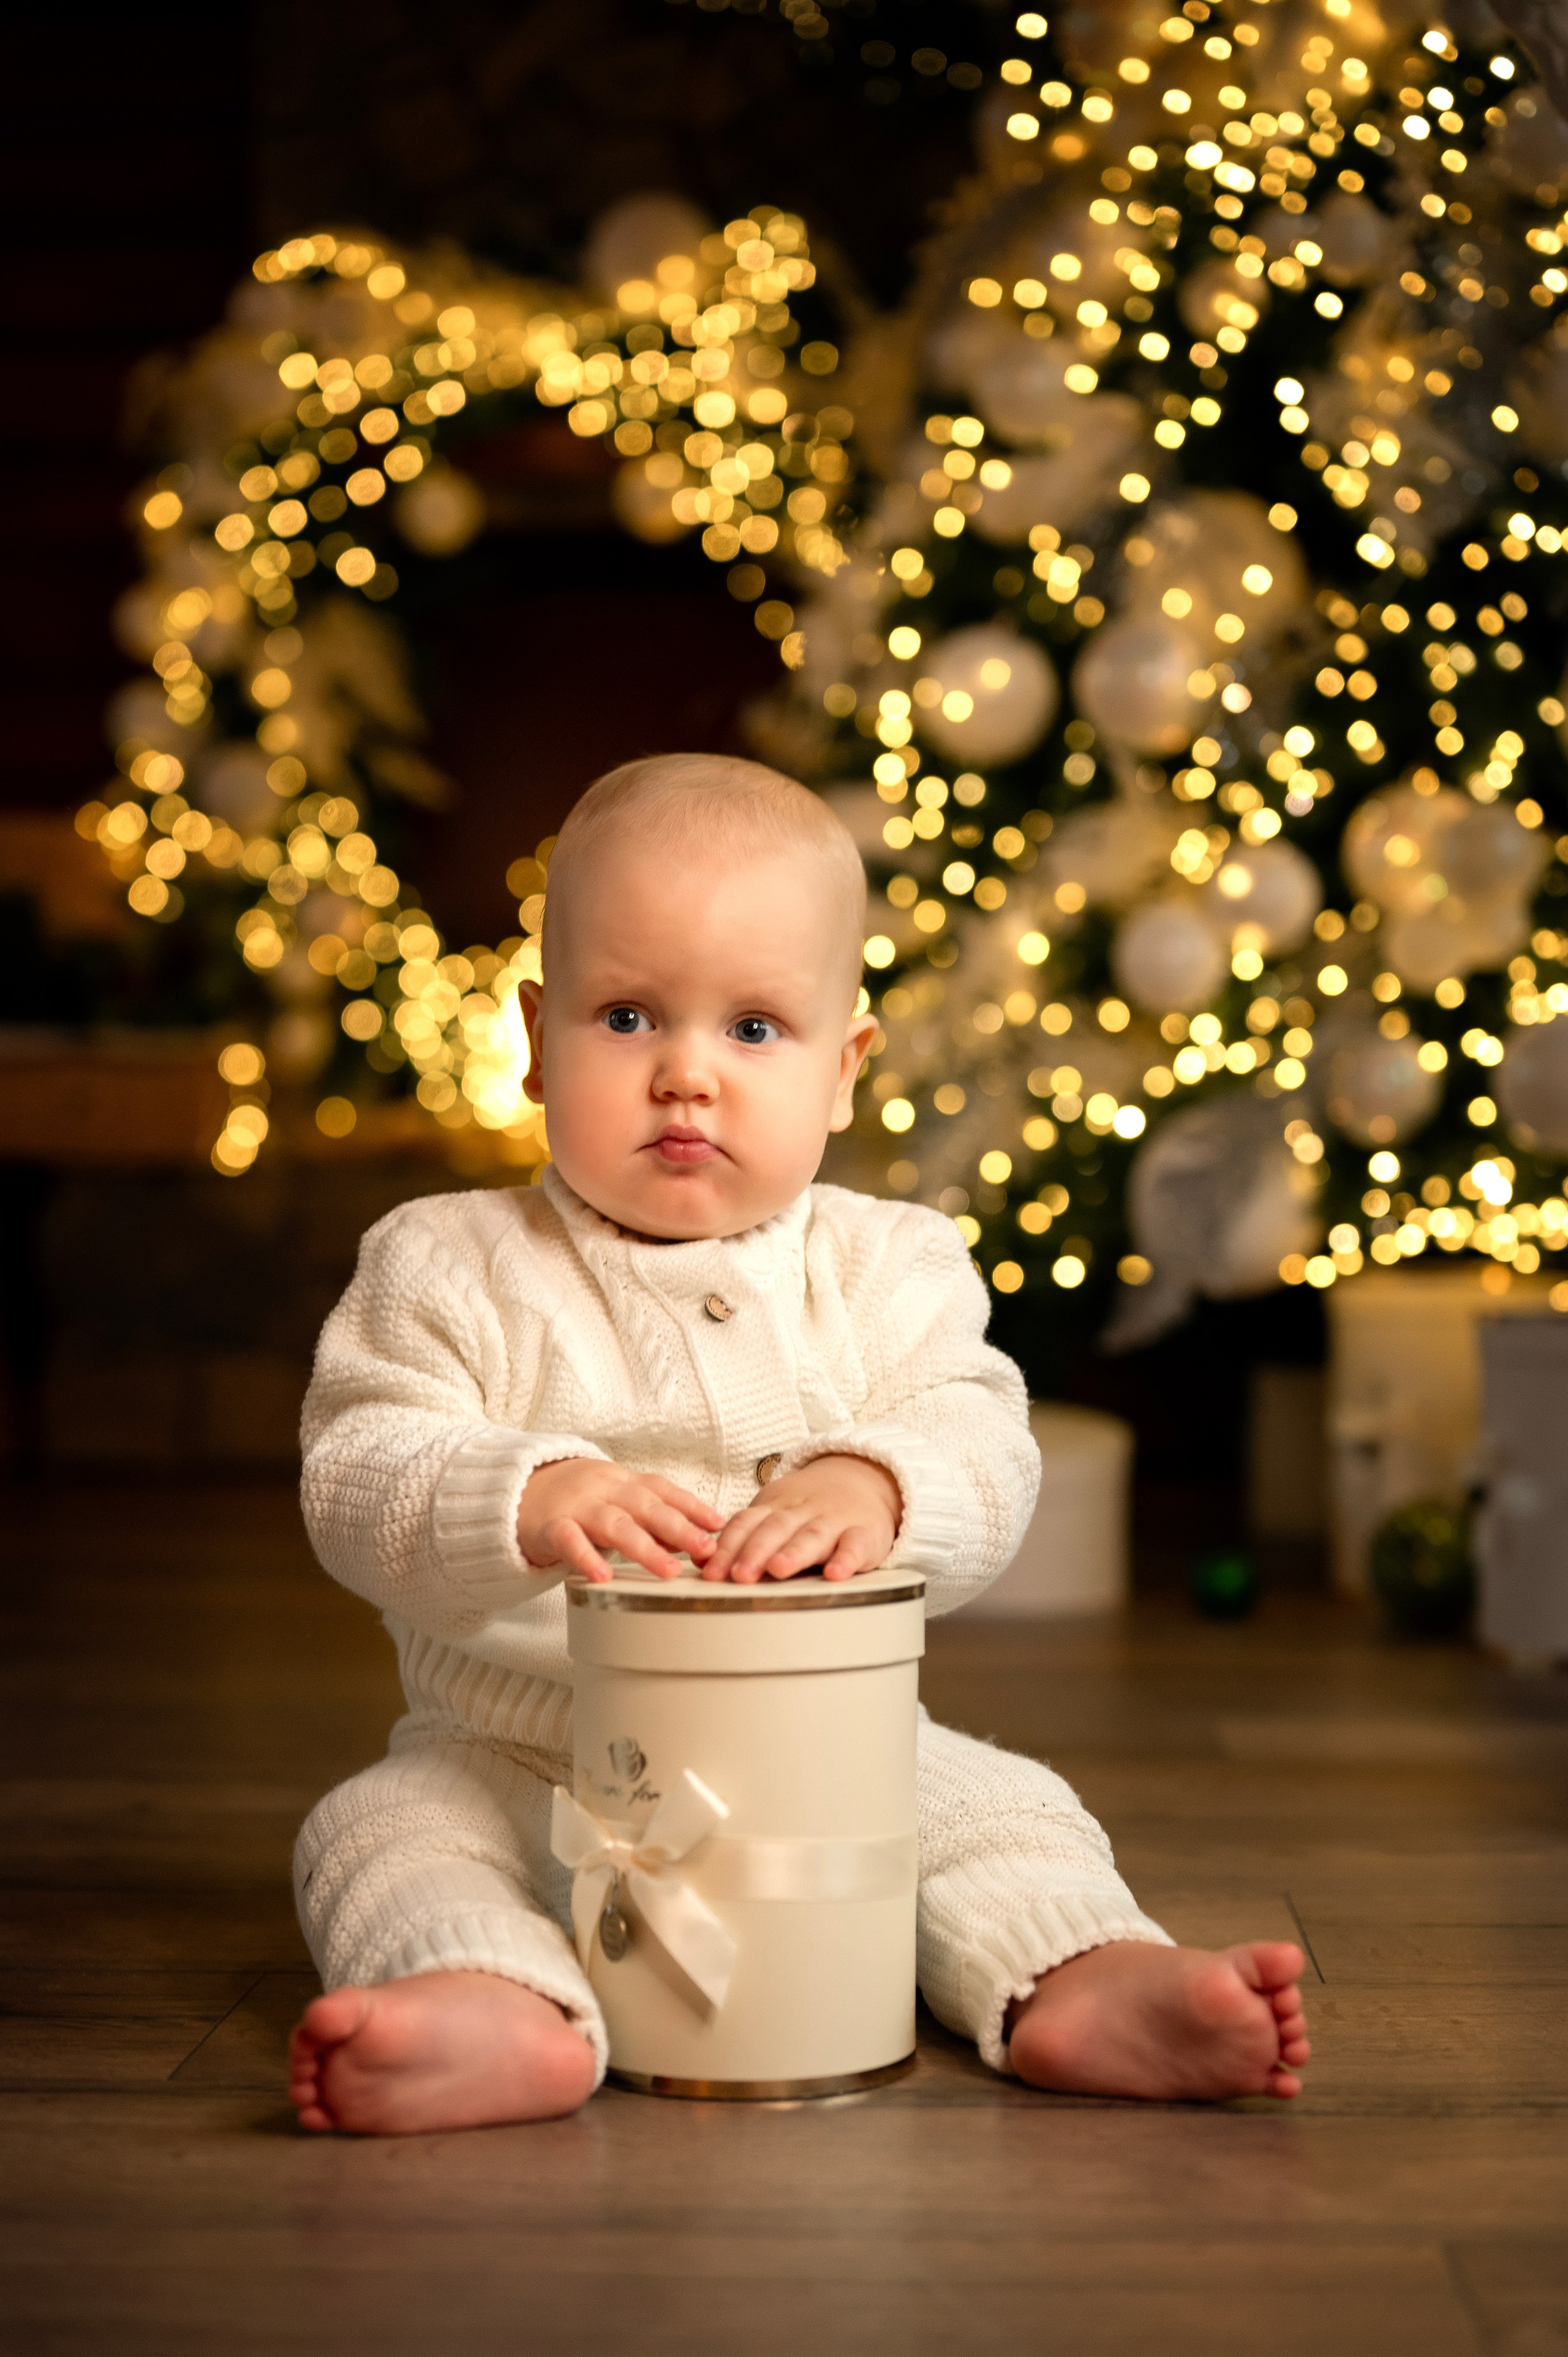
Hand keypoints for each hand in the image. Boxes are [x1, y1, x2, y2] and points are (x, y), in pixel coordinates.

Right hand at [518, 1459, 723, 1584]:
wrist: (516, 1489)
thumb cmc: (576, 1501)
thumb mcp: (614, 1500)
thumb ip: (650, 1517)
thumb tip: (694, 1538)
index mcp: (622, 1482)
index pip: (662, 1490)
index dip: (692, 1506)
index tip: (720, 1525)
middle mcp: (604, 1490)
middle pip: (646, 1506)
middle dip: (679, 1527)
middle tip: (707, 1550)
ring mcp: (577, 1507)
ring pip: (614, 1524)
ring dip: (645, 1547)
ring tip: (669, 1571)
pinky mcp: (549, 1527)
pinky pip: (569, 1542)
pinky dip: (586, 1558)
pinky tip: (603, 1577)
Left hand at [702, 1455, 901, 1585]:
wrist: (864, 1481)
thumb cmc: (810, 1509)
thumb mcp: (775, 1514)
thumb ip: (744, 1538)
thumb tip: (704, 1566)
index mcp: (774, 1507)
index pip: (746, 1523)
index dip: (727, 1547)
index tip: (711, 1573)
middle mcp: (802, 1511)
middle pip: (775, 1528)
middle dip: (755, 1551)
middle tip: (739, 1575)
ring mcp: (834, 1520)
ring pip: (812, 1534)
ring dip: (794, 1552)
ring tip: (778, 1568)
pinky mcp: (864, 1533)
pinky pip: (855, 1544)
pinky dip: (846, 1558)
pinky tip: (835, 1573)